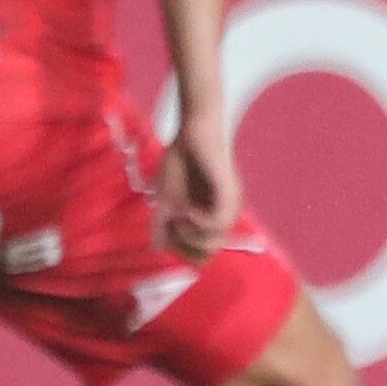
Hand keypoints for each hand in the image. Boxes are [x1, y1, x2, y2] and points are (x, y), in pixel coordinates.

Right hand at [153, 118, 240, 261]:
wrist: (192, 132)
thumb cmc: (181, 161)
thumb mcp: (165, 199)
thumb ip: (161, 224)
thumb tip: (157, 248)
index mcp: (212, 218)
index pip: (204, 253)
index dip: (183, 252)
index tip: (167, 237)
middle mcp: (224, 215)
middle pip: (210, 252)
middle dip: (185, 245)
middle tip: (172, 227)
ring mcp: (229, 206)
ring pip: (215, 241)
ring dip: (191, 234)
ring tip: (178, 217)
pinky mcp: (229, 194)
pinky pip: (218, 223)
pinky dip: (199, 222)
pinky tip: (188, 210)